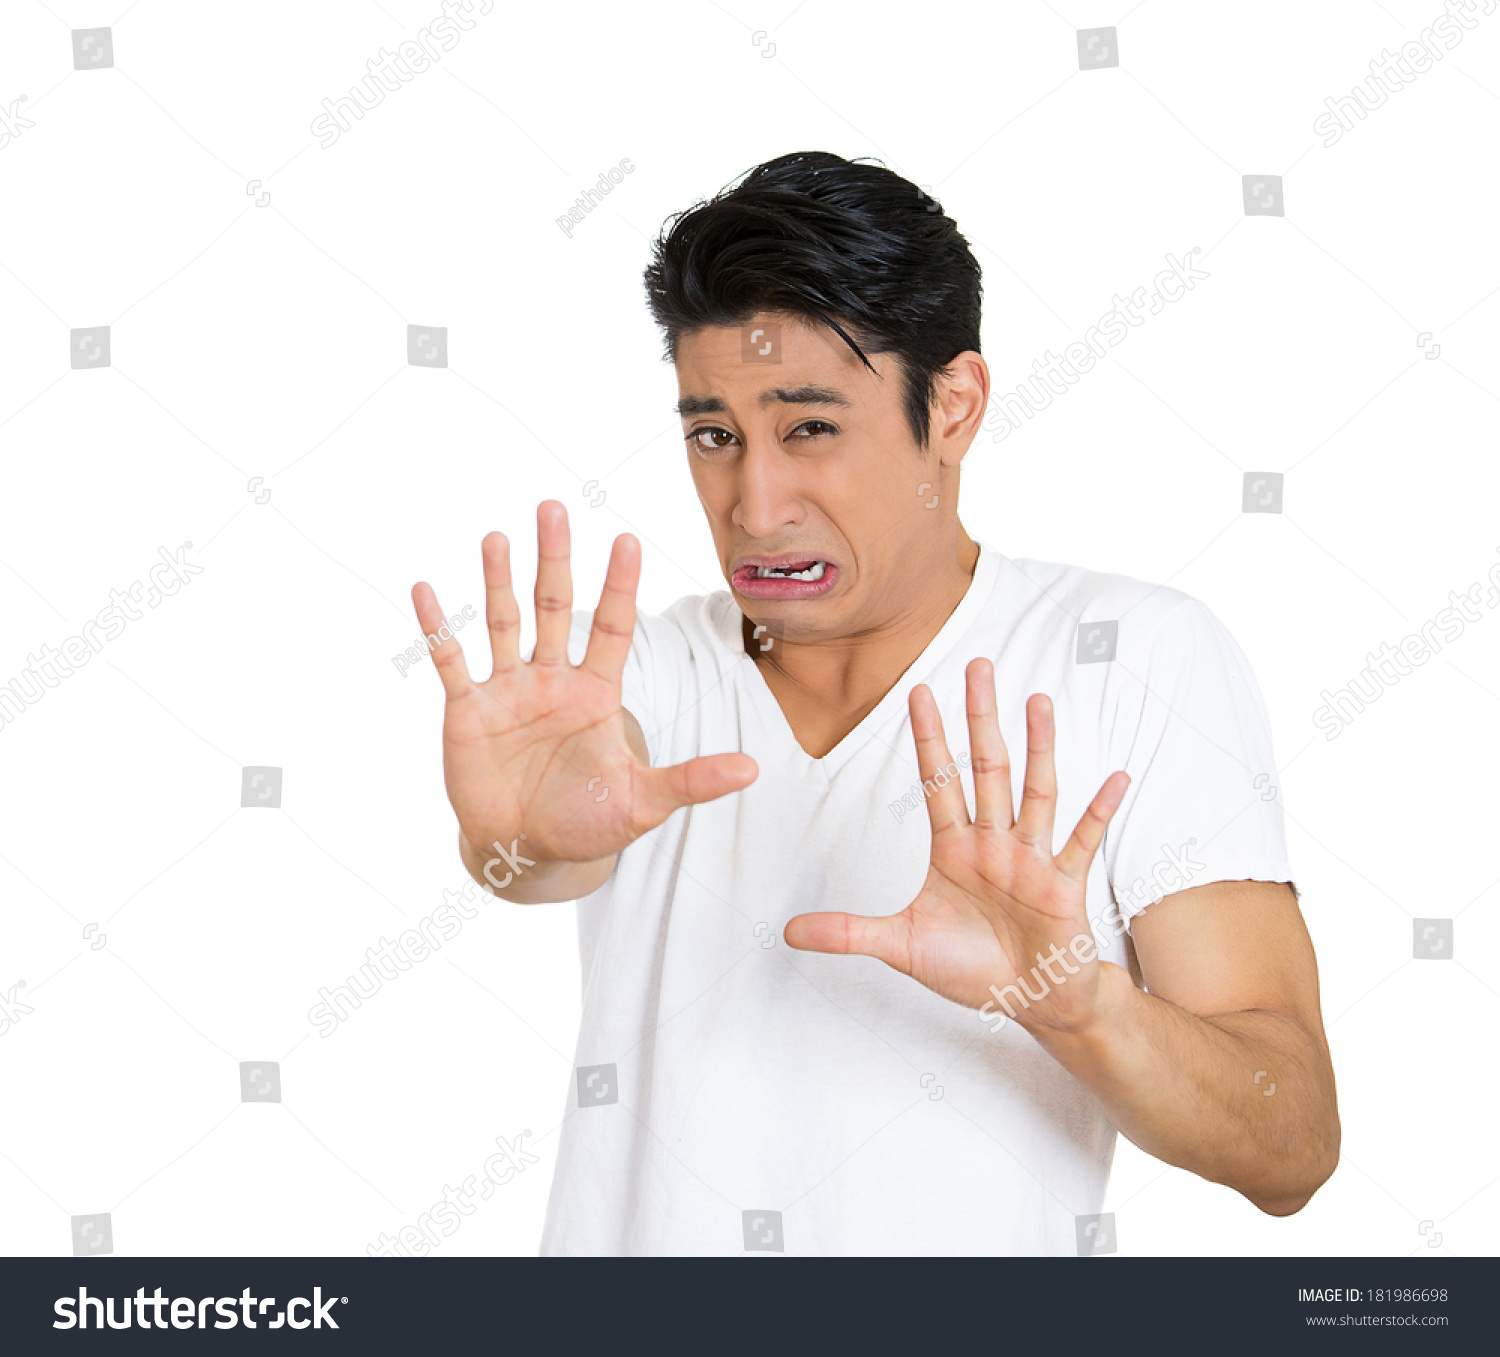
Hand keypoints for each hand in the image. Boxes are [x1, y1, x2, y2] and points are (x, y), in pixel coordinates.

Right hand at [411, 501, 756, 868]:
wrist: (527, 852)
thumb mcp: (644, 802)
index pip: (612, 627)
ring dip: (499, 580)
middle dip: (554, 559)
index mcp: (596, 692)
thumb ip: (692, 781)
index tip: (628, 540)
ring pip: (504, 623)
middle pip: (554, 607)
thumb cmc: (588, 823)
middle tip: (553, 508)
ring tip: (497, 536)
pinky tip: (426, 590)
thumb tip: (754, 769)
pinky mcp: (468, 711)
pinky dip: (438, 627)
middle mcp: (552, 680)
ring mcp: (508, 691)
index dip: (619, 586)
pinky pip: (451, 661)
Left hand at [784, 659, 1128, 1032]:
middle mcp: (994, 843)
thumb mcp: (902, 949)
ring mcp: (1031, 859)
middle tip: (979, 665)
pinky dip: (1100, 810)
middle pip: (987, 768)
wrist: (1030, 1003)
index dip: (929, 738)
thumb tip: (788, 931)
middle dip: (981, 718)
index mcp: (954, 849)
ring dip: (1038, 747)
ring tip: (1039, 700)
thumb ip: (849, 934)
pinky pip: (1084, 841)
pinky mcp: (1064, 885)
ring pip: (1034, 791)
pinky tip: (1116, 776)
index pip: (938, 780)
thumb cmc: (972, 969)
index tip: (919, 691)